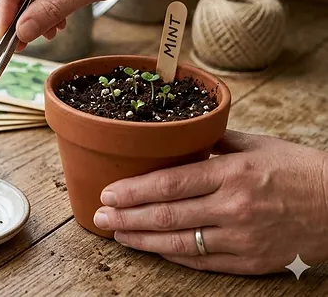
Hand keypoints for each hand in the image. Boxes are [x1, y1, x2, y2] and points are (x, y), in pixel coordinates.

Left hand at [92, 130, 327, 274]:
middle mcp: (234, 207)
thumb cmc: (299, 170)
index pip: (170, 183)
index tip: (108, 193)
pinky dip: (172, 256)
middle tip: (100, 217)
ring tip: (117, 234)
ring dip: (141, 240)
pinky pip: (202, 261)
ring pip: (179, 243)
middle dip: (126, 217)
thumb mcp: (258, 146)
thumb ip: (215, 143)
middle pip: (166, 215)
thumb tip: (179, 137)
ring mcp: (241, 238)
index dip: (133, 191)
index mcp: (233, 173)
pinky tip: (152, 249)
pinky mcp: (250, 262)